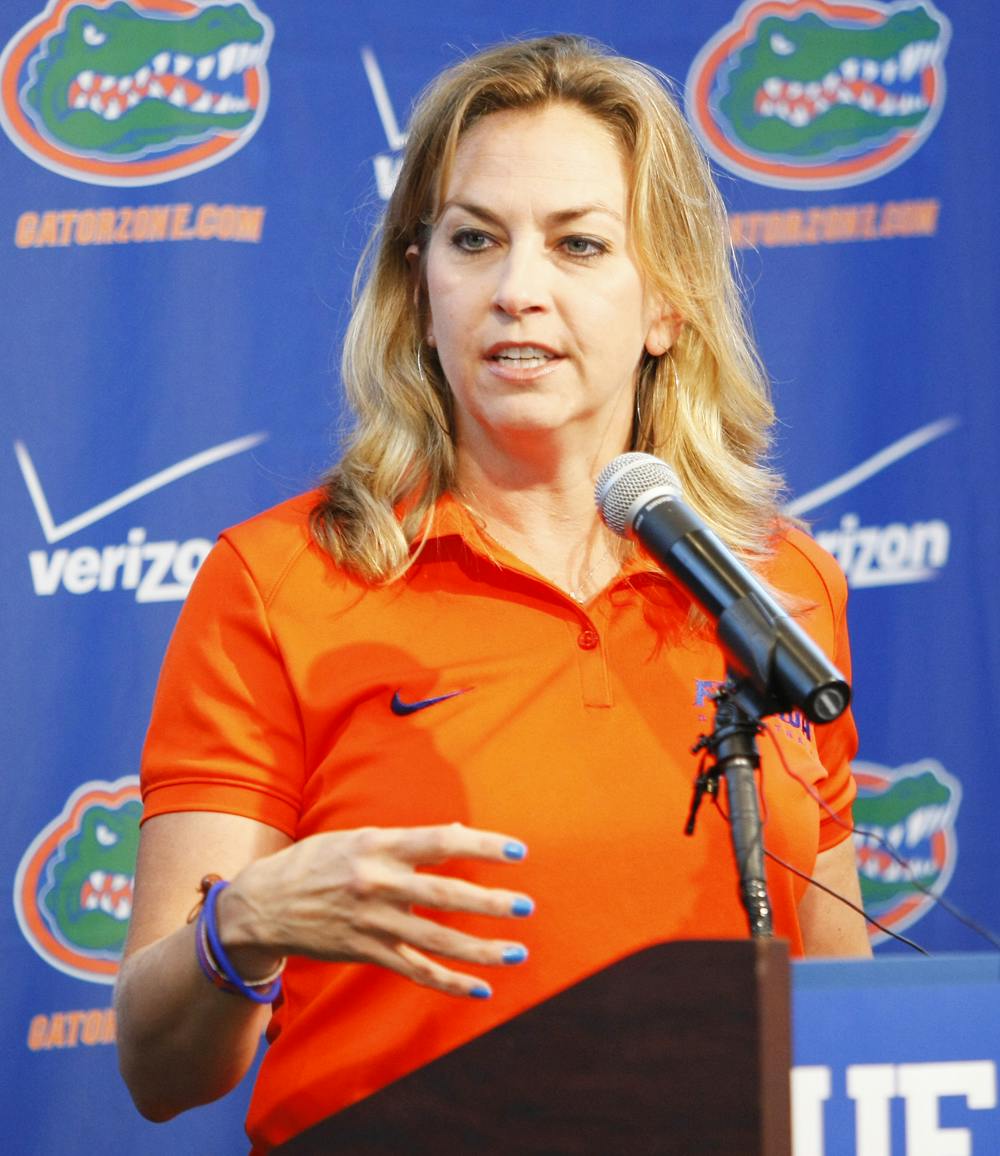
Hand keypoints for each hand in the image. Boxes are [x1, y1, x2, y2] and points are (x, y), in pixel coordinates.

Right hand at [217, 823, 532, 998]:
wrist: (260, 906)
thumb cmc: (315, 862)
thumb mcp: (356, 838)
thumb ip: (404, 841)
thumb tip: (455, 836)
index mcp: (377, 845)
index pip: (441, 841)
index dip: (482, 845)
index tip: (518, 851)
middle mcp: (377, 884)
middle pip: (445, 895)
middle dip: (490, 902)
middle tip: (526, 906)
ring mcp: (373, 922)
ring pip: (438, 941)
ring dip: (481, 950)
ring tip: (517, 952)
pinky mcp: (367, 953)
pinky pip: (416, 971)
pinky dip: (450, 983)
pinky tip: (481, 989)